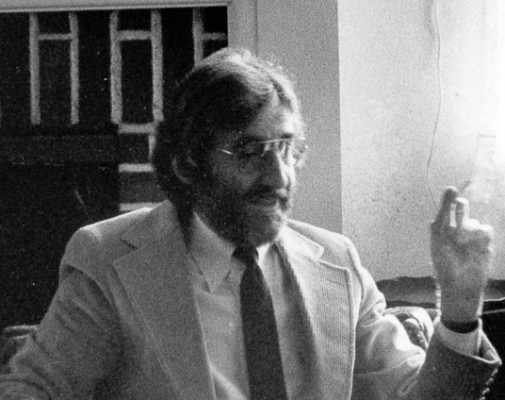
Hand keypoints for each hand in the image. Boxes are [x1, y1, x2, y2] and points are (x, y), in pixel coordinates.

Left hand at [430, 187, 493, 321]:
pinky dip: (480, 234)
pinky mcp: (485, 244)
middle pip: (463, 209)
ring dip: (468, 228)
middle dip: (461, 207)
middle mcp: (458, 230)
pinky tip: (474, 244)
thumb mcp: (439, 238)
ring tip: (461, 242)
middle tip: (458, 206)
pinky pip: (485, 230)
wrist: (459, 285)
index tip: (451, 189)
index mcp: (444, 228)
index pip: (447, 208)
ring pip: (474, 222)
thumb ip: (443, 216)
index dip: (449, 199)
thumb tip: (449, 192)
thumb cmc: (444, 263)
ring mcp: (472, 237)